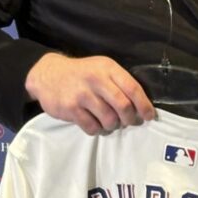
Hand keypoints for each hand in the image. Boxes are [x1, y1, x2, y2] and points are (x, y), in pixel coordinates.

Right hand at [24, 53, 154, 134]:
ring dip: (113, 125)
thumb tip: (140, 105)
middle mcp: (96, 80)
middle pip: (123, 106)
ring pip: (108, 119)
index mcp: (107, 68)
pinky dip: (97, 129)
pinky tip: (95, 124)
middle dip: (130, 118)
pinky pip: (92, 127)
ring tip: (110, 122)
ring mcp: (82, 95)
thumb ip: (119, 82)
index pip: (133, 88)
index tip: (149, 116)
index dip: (144, 105)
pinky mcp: (70, 108)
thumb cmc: (81, 74)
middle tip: (129, 121)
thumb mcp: (101, 68)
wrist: (48, 74)